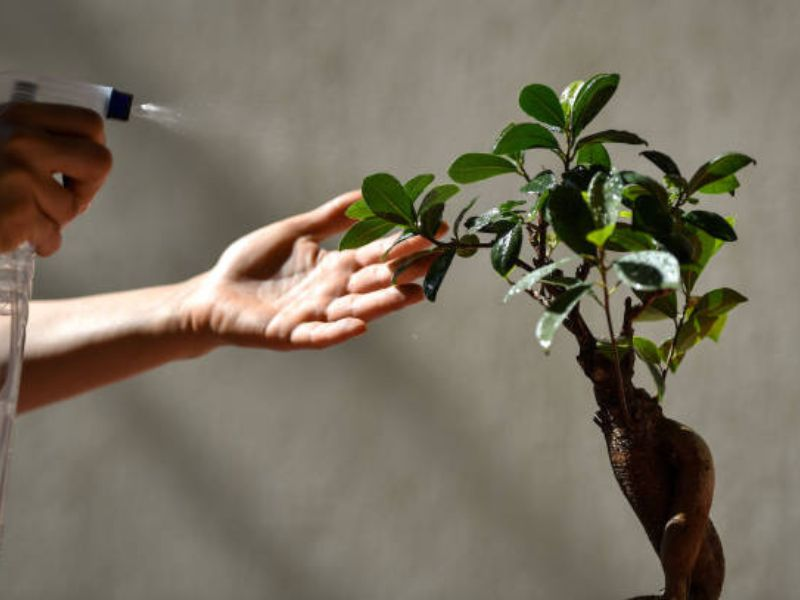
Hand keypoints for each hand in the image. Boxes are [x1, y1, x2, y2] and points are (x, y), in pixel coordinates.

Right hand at [0, 102, 111, 254]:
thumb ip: (35, 143)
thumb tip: (90, 163)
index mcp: (16, 116)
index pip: (89, 124)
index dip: (93, 149)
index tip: (79, 167)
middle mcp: (21, 141)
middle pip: (100, 162)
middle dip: (88, 187)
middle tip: (67, 199)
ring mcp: (19, 178)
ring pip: (71, 207)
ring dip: (51, 218)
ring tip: (19, 214)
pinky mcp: (16, 214)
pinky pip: (51, 236)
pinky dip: (38, 242)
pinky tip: (11, 233)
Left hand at [180, 191, 438, 349]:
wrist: (214, 294)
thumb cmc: (254, 263)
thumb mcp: (297, 232)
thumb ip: (331, 217)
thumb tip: (367, 193)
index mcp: (336, 266)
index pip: (378, 253)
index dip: (405, 241)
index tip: (435, 226)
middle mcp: (333, 292)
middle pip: (376, 280)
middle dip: (406, 269)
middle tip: (438, 256)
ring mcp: (314, 316)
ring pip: (356, 308)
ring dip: (384, 302)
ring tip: (414, 293)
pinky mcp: (289, 334)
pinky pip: (318, 335)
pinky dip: (337, 332)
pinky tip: (357, 325)